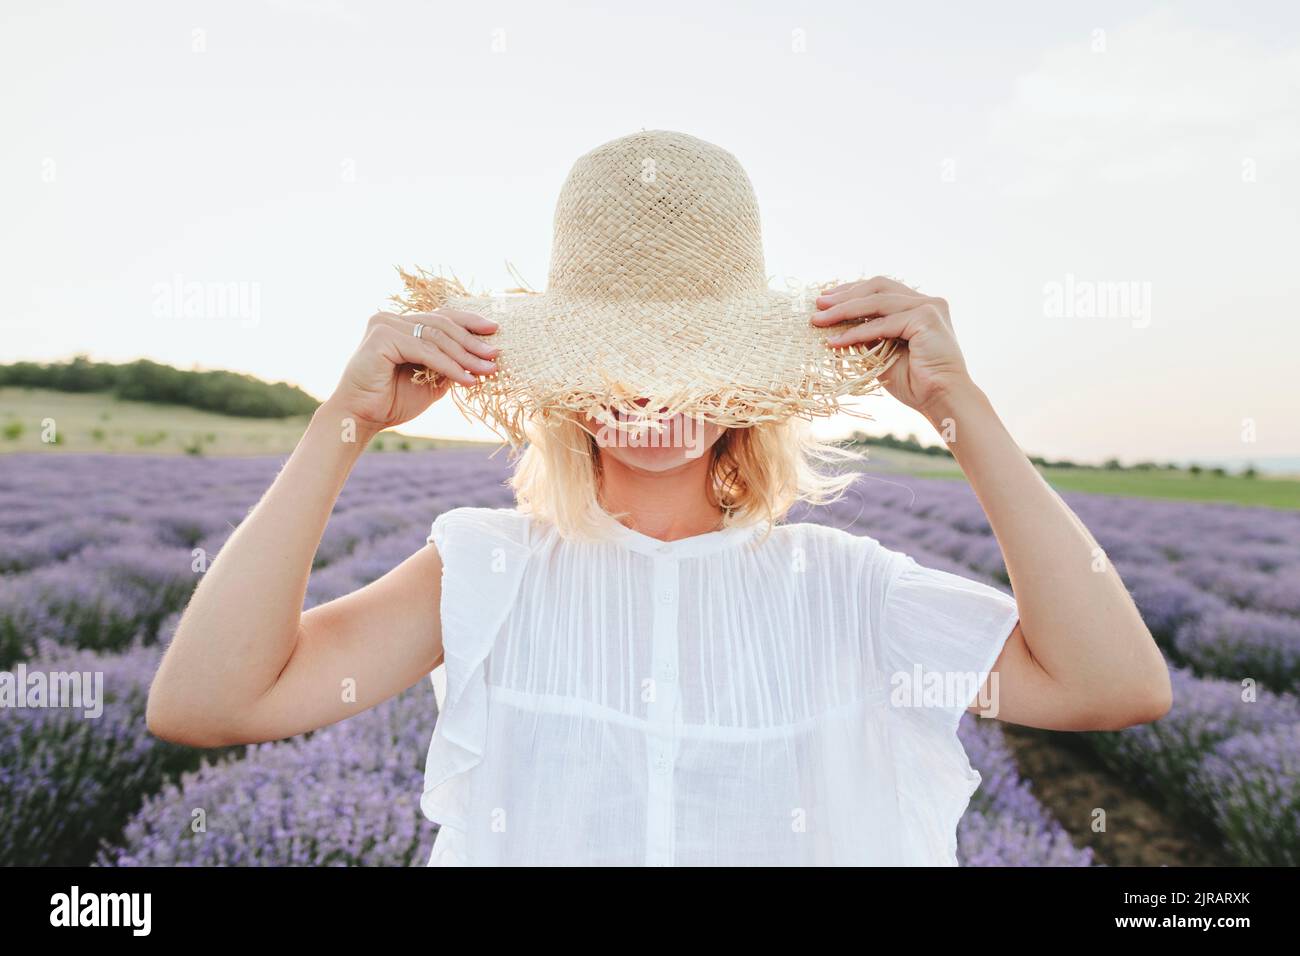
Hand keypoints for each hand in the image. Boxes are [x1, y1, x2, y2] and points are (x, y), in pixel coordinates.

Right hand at [327, 309, 499, 433]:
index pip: (440, 317)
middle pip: (441, 324)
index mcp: (401, 325)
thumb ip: (450, 365)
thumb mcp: (430, 381)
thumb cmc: (391, 402)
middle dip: (472, 342)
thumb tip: (482, 357)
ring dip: (465, 356)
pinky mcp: (381, 336)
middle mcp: (391, 319)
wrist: (361, 418)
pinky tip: (467, 379)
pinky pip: (425, 350)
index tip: (494, 331)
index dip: (469, 322)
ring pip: (436, 337)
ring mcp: (384, 324)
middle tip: (495, 356)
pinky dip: (450, 366)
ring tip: (488, 370)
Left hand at [811, 276, 971, 414]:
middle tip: (818, 304)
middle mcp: (927, 301)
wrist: (941, 399)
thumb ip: (867, 337)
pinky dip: (857, 332)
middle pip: (878, 286)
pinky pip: (882, 324)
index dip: (852, 291)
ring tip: (819, 320)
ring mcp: (929, 307)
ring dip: (844, 311)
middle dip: (845, 295)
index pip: (881, 289)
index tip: (827, 299)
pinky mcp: (926, 318)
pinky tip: (836, 341)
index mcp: (920, 306)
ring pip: (877, 302)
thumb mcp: (883, 354)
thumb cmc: (916, 383)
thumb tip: (837, 326)